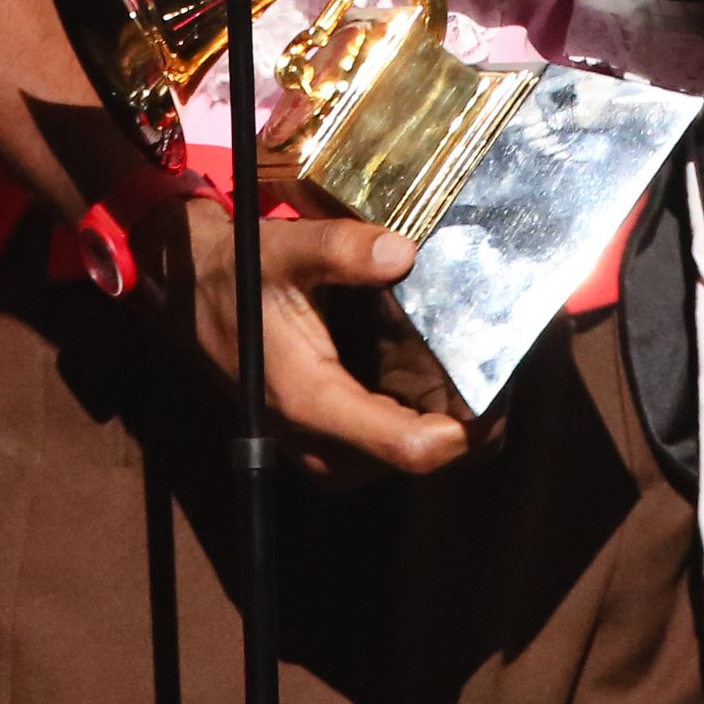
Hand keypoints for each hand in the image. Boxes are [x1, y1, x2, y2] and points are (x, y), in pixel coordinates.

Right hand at [161, 196, 469, 479]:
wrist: (198, 298)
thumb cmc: (243, 275)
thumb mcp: (287, 250)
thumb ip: (341, 249)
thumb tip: (404, 252)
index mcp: (314, 403)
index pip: (407, 447)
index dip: (464, 429)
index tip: (499, 385)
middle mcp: (323, 445)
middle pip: (420, 454)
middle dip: (469, 416)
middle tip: (504, 358)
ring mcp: (327, 450)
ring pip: (411, 450)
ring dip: (451, 415)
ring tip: (483, 358)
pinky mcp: (332, 441)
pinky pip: (394, 441)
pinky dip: (426, 412)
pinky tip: (447, 365)